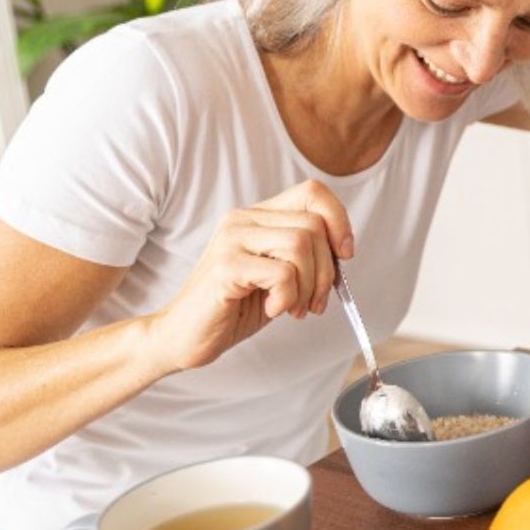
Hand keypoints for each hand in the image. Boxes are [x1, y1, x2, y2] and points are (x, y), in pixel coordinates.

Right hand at [146, 180, 353, 373]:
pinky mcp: (226, 265)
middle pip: (314, 225)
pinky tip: (272, 309)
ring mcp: (232, 239)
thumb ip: (306, 254)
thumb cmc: (234, 307)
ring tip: (292, 307)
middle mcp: (243, 219)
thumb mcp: (279, 275)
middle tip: (313, 302)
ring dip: (308, 286)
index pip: (313, 192)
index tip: (344, 254)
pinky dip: (287, 297)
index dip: (339, 220)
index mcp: (259, 216)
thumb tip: (343, 248)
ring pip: (301, 244)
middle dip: (326, 270)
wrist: (185, 337)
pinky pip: (282, 273)